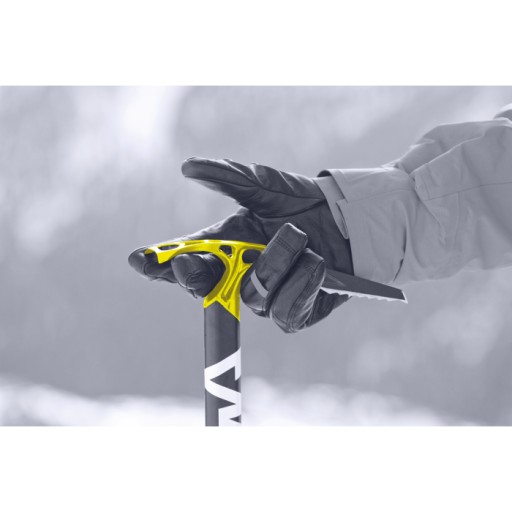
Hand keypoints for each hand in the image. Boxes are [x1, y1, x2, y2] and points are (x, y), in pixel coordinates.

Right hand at [129, 158, 352, 332]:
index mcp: (224, 246)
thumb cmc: (301, 203)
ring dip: (274, 263)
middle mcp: (239, 275)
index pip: (185, 258)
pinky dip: (300, 284)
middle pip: (205, 287)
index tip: (139, 260)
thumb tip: (188, 167)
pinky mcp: (294, 314)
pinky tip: (316, 264)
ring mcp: (266, 298)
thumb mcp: (265, 186)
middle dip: (195, 275)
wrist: (349, 221)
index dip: (158, 264)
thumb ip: (229, 178)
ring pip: (253, 294)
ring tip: (299, 237)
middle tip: (189, 263)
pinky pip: (286, 312)